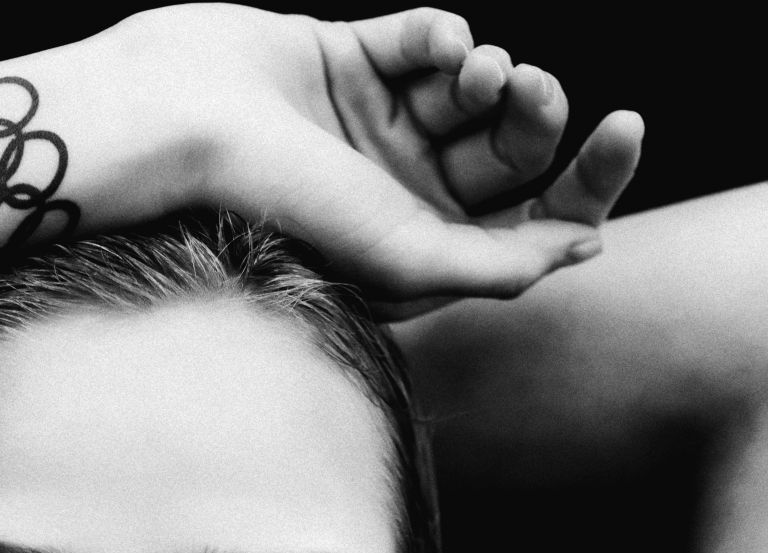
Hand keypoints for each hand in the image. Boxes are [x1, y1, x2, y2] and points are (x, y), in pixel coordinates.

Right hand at [113, 5, 642, 311]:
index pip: (526, 226)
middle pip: (511, 154)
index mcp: (417, 252)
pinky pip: (425, 36)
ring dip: (492, 71)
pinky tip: (429, 45)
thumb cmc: (283, 204)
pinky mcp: (351, 59)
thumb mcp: (403, 257)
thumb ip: (495, 266)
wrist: (183, 125)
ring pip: (477, 89)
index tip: (619, 135)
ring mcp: (376, 126)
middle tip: (526, 88)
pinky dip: (440, 34)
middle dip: (535, 116)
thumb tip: (583, 248)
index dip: (585, 186)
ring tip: (473, 69)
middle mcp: (401, 194)